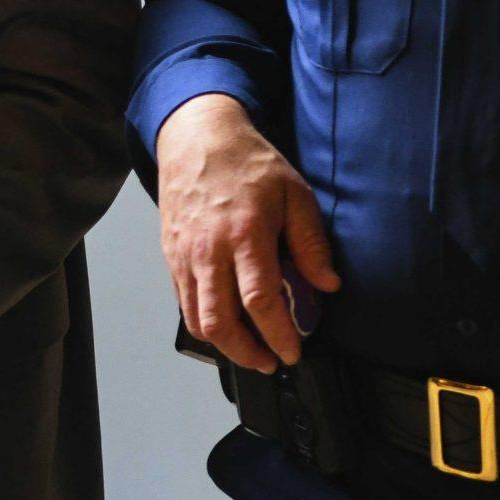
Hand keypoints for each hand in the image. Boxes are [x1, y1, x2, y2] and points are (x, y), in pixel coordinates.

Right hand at [155, 94, 339, 373]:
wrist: (196, 139)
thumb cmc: (246, 163)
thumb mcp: (294, 193)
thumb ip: (311, 242)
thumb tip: (327, 283)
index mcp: (244, 235)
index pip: (259, 301)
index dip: (277, 335)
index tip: (292, 352)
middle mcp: (208, 251)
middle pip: (220, 322)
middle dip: (246, 353)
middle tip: (269, 361)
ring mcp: (184, 256)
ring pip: (197, 319)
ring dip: (224, 345)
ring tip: (249, 349)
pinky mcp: (171, 256)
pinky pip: (184, 302)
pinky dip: (204, 322)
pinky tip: (225, 322)